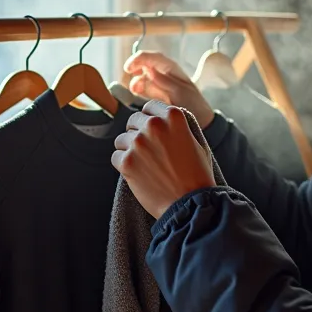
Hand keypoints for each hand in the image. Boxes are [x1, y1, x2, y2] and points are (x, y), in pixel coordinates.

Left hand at [111, 100, 216, 217]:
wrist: (190, 204)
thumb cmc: (196, 175)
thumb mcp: (195, 141)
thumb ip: (175, 125)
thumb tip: (157, 117)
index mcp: (173, 116)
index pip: (148, 107)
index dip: (150, 120)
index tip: (153, 133)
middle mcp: (154, 125)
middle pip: (133, 121)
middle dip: (138, 134)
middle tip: (149, 154)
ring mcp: (138, 143)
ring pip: (121, 139)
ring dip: (129, 151)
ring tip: (145, 166)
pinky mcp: (126, 161)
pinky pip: (115, 157)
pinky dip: (123, 166)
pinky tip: (139, 175)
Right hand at [123, 50, 215, 127]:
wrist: (201, 121)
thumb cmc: (193, 104)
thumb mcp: (180, 92)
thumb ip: (164, 81)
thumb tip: (149, 70)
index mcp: (172, 69)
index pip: (153, 57)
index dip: (139, 59)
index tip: (128, 68)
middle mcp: (164, 73)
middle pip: (145, 64)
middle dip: (136, 69)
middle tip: (129, 77)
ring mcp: (160, 84)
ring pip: (143, 76)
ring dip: (137, 80)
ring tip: (135, 90)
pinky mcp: (156, 94)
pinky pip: (144, 87)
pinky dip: (138, 88)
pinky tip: (136, 93)